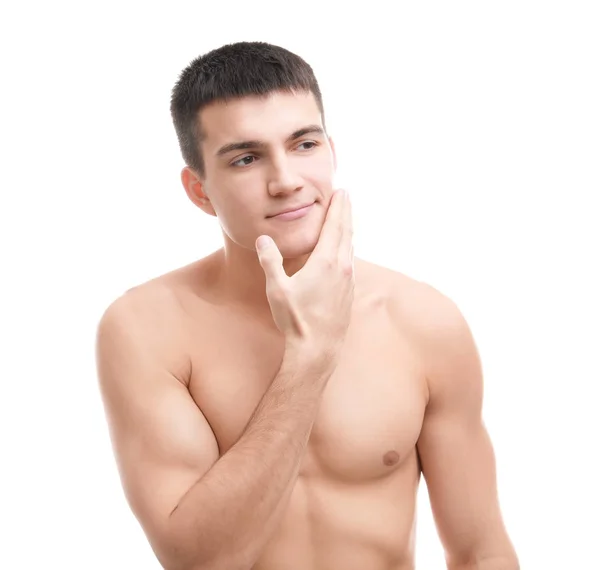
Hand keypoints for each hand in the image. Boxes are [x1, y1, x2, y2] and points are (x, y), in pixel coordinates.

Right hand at [255, 189, 354, 358]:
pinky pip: (350, 264)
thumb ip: (270, 261)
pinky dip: (347, 250)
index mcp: (327, 262)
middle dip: (346, 213)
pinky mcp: (349, 295)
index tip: (342, 191)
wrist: (318, 349)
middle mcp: (343, 268)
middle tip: (346, 198)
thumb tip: (263, 239)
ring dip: (347, 232)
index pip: (336, 225)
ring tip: (343, 222)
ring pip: (350, 249)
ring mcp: (349, 282)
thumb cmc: (297, 320)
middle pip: (347, 232)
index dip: (339, 207)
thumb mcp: (277, 289)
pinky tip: (342, 255)